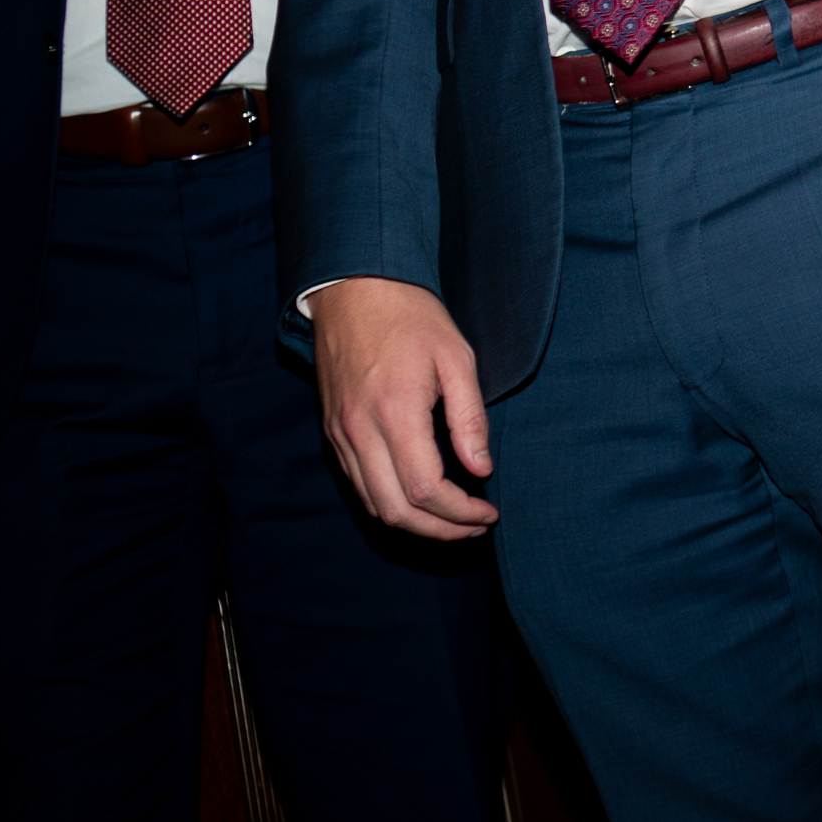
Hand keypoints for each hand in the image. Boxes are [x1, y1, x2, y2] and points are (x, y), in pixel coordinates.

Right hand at [311, 278, 497, 540]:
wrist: (353, 290)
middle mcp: (360, 433)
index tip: (489, 512)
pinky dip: (389, 504)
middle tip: (475, 527)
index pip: (427, 490)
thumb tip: (481, 469)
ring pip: (374, 505)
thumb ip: (470, 418)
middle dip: (440, 530)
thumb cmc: (411, 317)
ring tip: (454, 520)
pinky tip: (420, 500)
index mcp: (395, 413)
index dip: (461, 512)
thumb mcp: (456, 357)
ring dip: (415, 524)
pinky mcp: (333, 433)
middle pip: (396, 511)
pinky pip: (358, 486)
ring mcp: (340, 436)